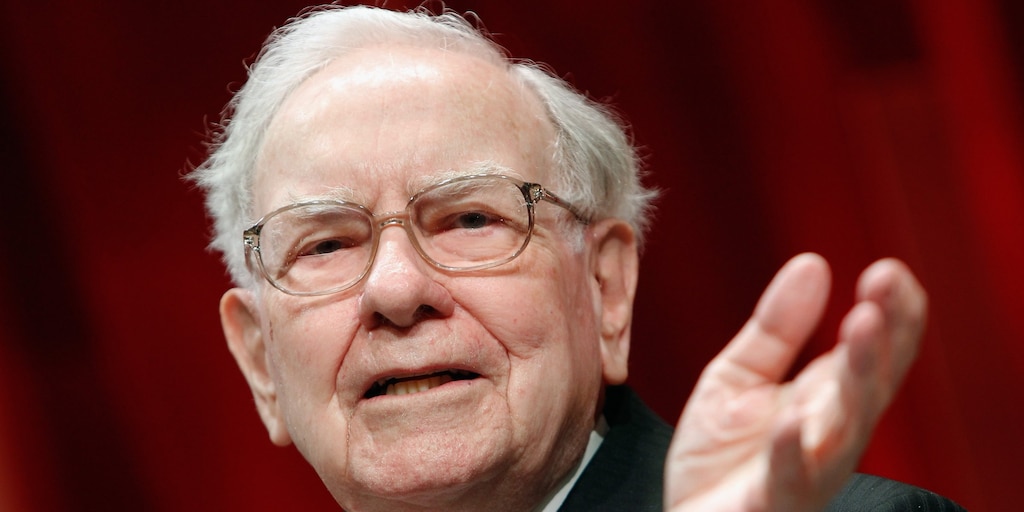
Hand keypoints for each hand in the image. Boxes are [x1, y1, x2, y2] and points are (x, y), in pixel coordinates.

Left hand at [664, 253, 926, 510]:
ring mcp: (808, 467)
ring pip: (846, 423)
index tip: (887, 268)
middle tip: (886, 283)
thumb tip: (812, 263)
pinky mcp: (776, 498)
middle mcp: (829, 432)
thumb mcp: (742, 374)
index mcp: (825, 397)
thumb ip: (777, 327)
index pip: (873, 350)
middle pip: (871, 381)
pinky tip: (794, 420)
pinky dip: (794, 449)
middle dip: (884, 332)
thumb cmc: (722, 460)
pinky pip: (791, 474)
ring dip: (857, 375)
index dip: (889, 312)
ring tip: (861, 326)